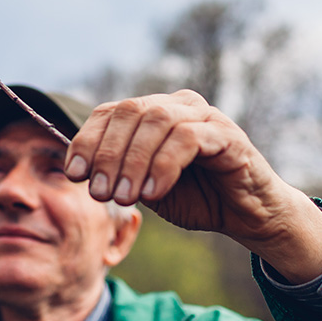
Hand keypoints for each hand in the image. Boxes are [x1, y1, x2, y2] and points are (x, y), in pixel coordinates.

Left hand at [65, 90, 321, 281]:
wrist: (246, 215)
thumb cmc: (195, 196)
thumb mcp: (145, 186)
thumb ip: (117, 173)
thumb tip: (78, 170)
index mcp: (152, 112)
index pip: (109, 112)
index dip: (86, 140)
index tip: (75, 174)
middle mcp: (176, 105)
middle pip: (129, 111)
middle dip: (107, 153)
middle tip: (100, 193)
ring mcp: (203, 115)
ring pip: (156, 120)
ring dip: (133, 161)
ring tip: (125, 196)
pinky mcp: (226, 134)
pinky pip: (188, 138)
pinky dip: (163, 165)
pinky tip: (153, 193)